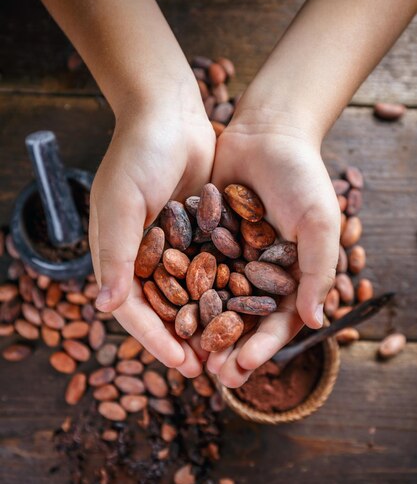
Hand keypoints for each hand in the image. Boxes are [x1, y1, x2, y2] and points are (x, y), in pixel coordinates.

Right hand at [89, 81, 215, 374]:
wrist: (170, 113)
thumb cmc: (139, 154)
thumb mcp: (122, 202)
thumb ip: (117, 254)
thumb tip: (106, 308)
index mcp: (119, 256)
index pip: (135, 311)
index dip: (157, 341)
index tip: (183, 365)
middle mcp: (146, 257)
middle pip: (165, 311)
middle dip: (186, 341)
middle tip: (211, 370)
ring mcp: (175, 246)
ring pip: (191, 296)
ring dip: (209, 323)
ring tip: (232, 349)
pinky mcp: (200, 233)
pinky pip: (212, 269)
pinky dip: (225, 291)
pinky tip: (246, 309)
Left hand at [207, 105, 339, 386]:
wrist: (266, 131)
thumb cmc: (302, 176)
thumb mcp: (320, 222)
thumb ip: (319, 271)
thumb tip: (316, 321)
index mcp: (292, 275)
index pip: (277, 322)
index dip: (262, 347)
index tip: (243, 369)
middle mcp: (258, 272)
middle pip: (242, 320)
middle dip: (228, 348)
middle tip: (212, 375)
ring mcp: (230, 257)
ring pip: (213, 302)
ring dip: (201, 330)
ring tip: (186, 355)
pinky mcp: (204, 240)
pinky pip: (191, 272)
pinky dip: (181, 292)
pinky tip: (167, 313)